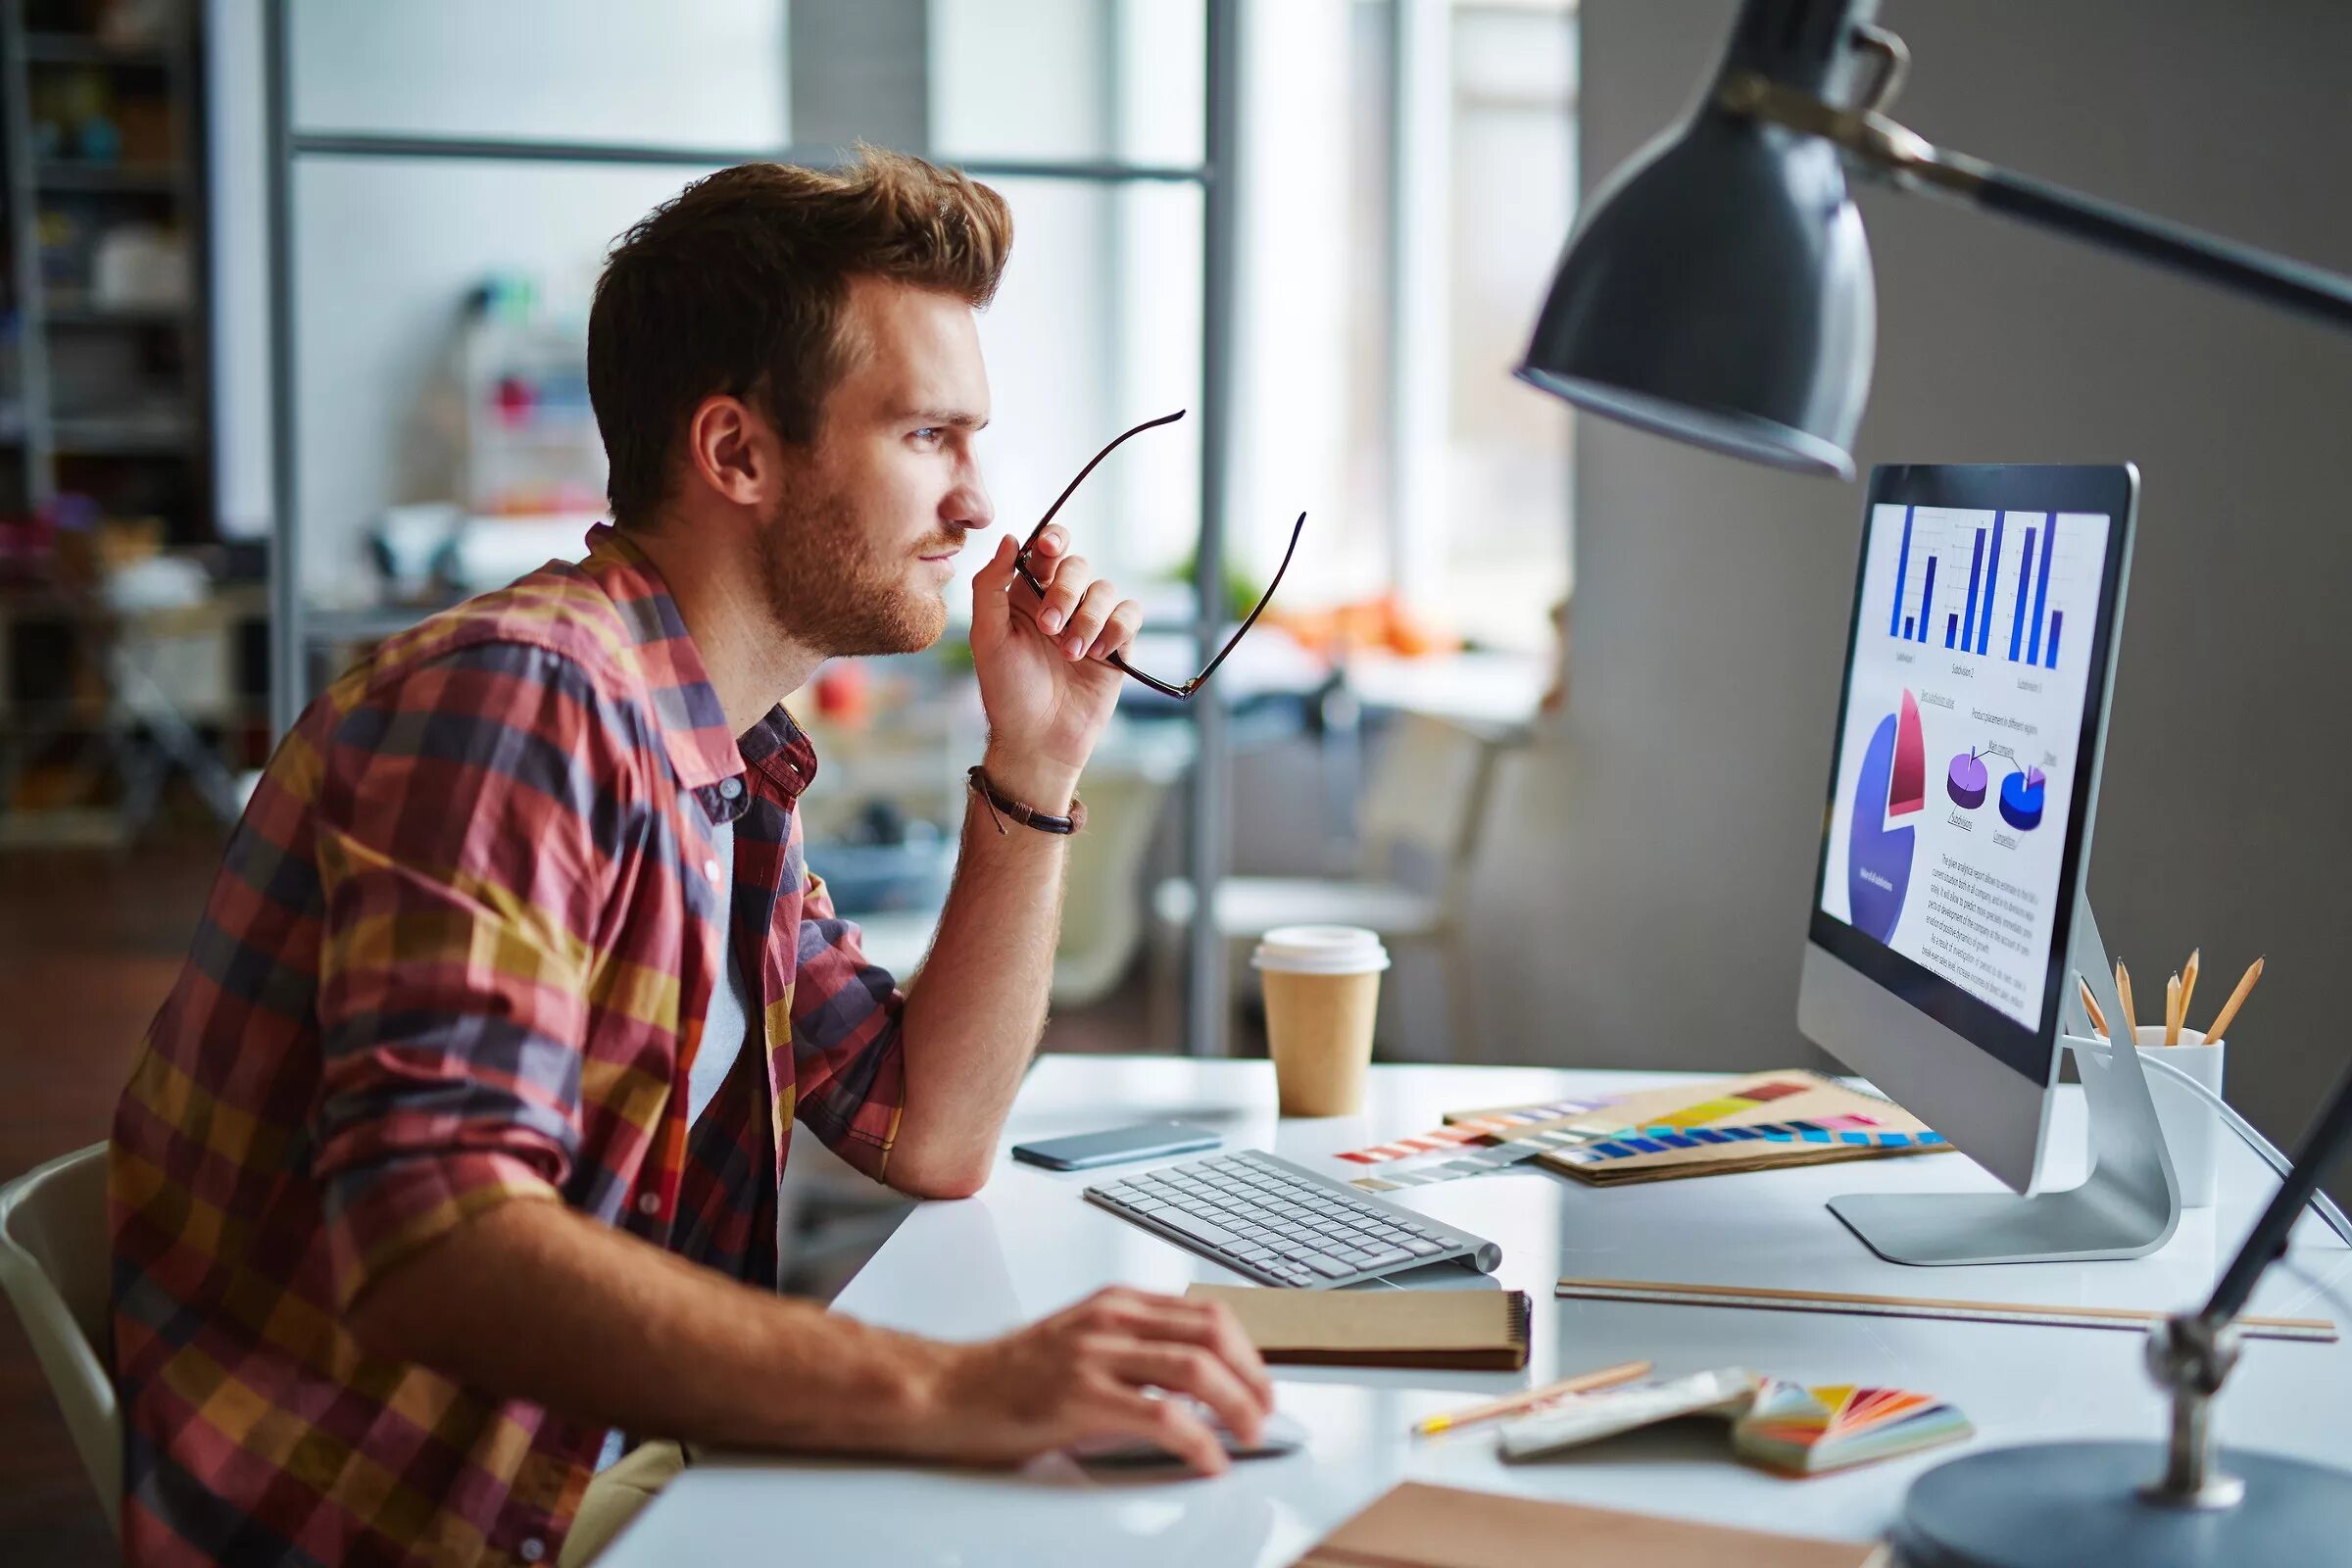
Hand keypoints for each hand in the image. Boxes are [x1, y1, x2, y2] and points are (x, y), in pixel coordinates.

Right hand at [913, 1286, 1273, 1474]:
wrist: (948, 1389)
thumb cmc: (1011, 1374)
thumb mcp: (1081, 1338)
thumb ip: (1131, 1345)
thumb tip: (1194, 1379)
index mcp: (1116, 1303)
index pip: (1207, 1313)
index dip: (1248, 1351)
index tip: (1261, 1385)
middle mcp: (1111, 1319)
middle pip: (1212, 1336)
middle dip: (1253, 1378)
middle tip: (1264, 1414)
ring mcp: (1096, 1356)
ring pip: (1196, 1370)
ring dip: (1237, 1406)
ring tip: (1247, 1436)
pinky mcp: (1081, 1398)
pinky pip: (1163, 1418)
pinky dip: (1199, 1442)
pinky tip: (1207, 1460)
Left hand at [969, 530, 1144, 810]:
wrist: (1039, 740)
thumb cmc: (1006, 692)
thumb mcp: (987, 637)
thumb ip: (991, 585)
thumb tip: (1011, 538)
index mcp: (1025, 595)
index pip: (1044, 551)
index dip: (1052, 540)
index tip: (1050, 548)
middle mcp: (1059, 604)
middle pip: (1077, 566)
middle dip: (1066, 592)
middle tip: (1049, 627)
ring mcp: (1089, 623)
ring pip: (1105, 590)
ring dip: (1088, 619)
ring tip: (1071, 654)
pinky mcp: (1116, 645)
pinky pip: (1129, 615)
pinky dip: (1116, 629)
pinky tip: (1099, 655)